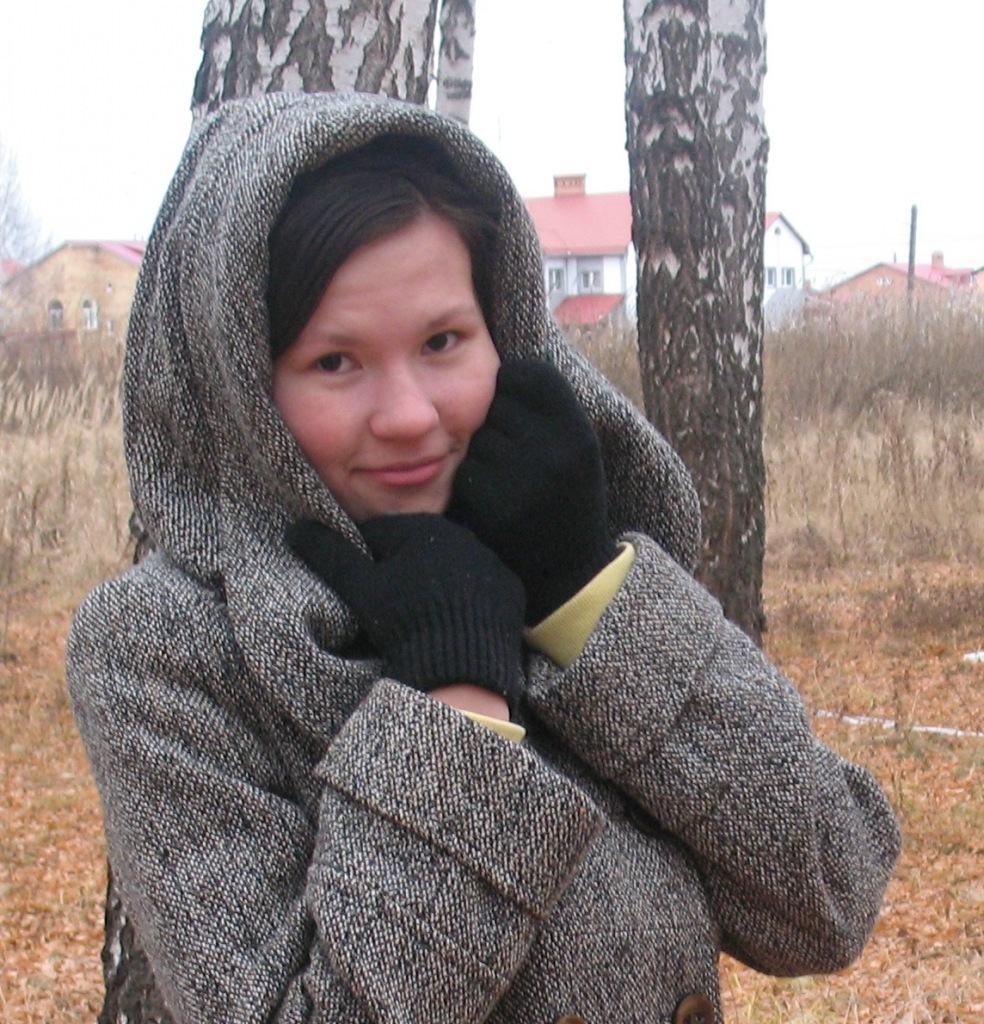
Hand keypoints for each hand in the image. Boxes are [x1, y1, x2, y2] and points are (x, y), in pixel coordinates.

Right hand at [287, 514, 524, 709]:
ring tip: (418, 617)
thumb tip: (297, 528)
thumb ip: (329, 554)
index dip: (362, 560)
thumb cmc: (405, 621)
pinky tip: (450, 623)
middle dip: (400, 570)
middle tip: (386, 606)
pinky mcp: (510, 589)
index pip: (381, 536)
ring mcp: (490, 562)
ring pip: (450, 569)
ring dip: (434, 583)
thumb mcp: (359, 588)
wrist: (462, 665)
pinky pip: (480, 589)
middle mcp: (461, 536)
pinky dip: (466, 601)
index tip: (356, 586)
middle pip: (417, 550)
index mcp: (421, 528)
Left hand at [449, 359, 618, 623]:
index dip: (513, 385)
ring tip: (507, 477)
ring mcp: (522, 479)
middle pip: (494, 403)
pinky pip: (466, 471)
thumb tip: (496, 364)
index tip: (517, 407)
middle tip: (513, 451)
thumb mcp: (575, 446)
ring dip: (481, 452)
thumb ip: (546, 407)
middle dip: (496, 421)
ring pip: (476, 437)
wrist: (571, 571)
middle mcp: (554, 450)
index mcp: (578, 429)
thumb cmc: (568, 496)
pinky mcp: (493, 506)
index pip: (526, 373)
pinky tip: (493, 500)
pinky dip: (473, 482)